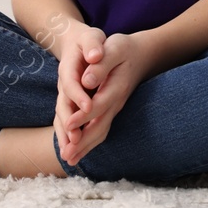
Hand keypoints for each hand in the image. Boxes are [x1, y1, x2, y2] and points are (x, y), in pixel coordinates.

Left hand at [55, 31, 153, 166]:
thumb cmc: (124, 49)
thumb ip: (102, 65)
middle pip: (100, 126)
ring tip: (69, 160)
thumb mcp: (115, 48)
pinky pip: (100, 130)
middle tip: (66, 156)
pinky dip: (88, 143)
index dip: (83, 115)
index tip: (68, 124)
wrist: (141, 55)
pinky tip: (77, 151)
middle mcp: (116, 102)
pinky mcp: (110, 111)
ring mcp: (114, 109)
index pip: (99, 105)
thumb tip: (86, 80)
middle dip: (82, 142)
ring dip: (85, 147)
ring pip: (100, 132)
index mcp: (117, 87)